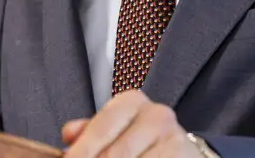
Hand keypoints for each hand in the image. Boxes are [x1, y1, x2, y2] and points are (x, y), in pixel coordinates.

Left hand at [61, 90, 199, 156]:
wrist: (183, 152)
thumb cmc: (141, 141)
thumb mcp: (115, 130)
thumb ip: (90, 131)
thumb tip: (69, 134)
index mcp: (132, 101)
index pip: (100, 128)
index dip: (81, 152)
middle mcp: (156, 115)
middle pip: (114, 154)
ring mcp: (174, 138)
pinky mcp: (184, 156)